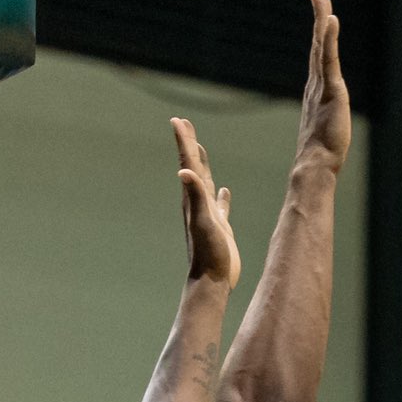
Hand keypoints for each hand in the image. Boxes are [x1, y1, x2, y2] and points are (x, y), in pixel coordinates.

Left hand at [174, 120, 239, 289]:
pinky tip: (223, 191)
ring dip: (202, 165)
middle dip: (189, 145)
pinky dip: (221, 196)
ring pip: (204, 183)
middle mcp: (198, 204)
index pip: (188, 163)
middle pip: (192, 167)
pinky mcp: (220, 227)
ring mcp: (209, 215)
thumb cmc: (208, 254)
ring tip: (200, 148)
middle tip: (183, 124)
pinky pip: (220, 206)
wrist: (212, 281)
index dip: (184, 142)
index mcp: (193, 199)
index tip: (177, 120)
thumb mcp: (203, 222)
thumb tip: (184, 172)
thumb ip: (196, 196)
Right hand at [295, 0, 350, 174]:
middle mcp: (315, 85)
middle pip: (318, 46)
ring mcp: (322, 86)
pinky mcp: (330, 90)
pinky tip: (330, 21)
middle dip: (319, 20)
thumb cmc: (320, 156)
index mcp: (315, 93)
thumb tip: (323, 144)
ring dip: (322, 21)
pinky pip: (329, 59)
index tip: (322, 21)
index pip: (319, 60)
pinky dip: (328, 39)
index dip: (320, 39)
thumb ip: (324, 129)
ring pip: (321, 47)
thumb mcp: (325, 134)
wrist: (315, 165)